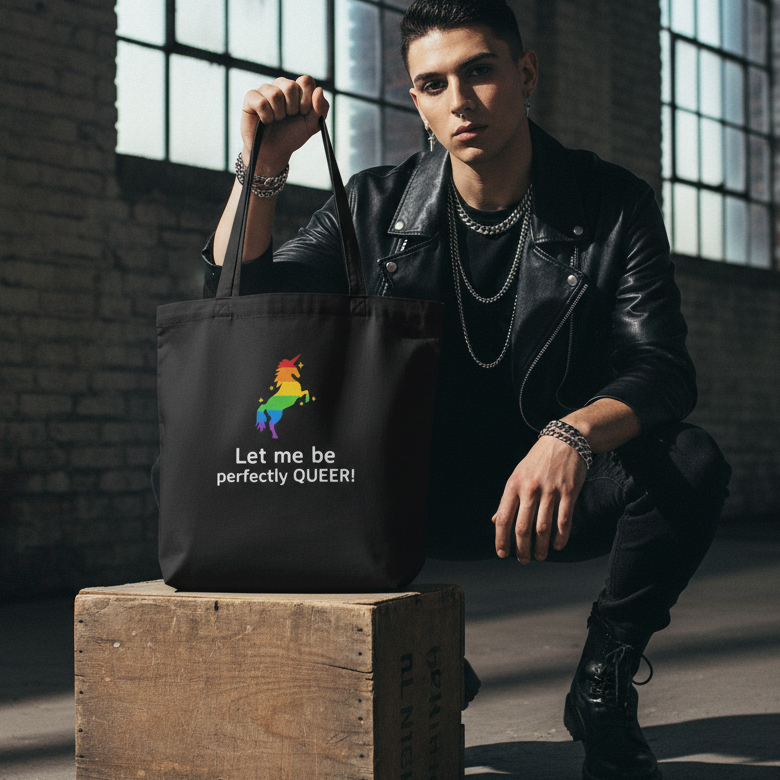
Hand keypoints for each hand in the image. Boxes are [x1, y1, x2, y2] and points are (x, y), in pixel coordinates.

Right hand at [240, 75, 328, 176]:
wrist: (274, 151)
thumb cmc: (292, 135)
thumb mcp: (312, 125)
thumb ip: (321, 108)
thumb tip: (319, 89)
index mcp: (297, 89)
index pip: (306, 80)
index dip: (307, 98)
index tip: (303, 112)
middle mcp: (281, 85)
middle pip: (291, 86)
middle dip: (293, 108)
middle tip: (288, 117)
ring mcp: (265, 90)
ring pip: (275, 94)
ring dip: (279, 114)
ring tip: (276, 120)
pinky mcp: (251, 98)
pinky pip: (261, 102)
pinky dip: (266, 117)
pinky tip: (265, 121)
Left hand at [492, 435, 586, 562]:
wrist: (564, 441)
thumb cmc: (537, 460)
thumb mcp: (517, 475)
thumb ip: (508, 499)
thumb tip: (496, 520)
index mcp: (513, 485)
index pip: (503, 518)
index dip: (501, 539)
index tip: (502, 553)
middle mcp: (530, 490)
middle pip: (523, 528)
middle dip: (522, 549)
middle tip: (523, 560)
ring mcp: (550, 491)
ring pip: (543, 528)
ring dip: (541, 547)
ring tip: (540, 556)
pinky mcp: (569, 492)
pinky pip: (564, 521)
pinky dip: (561, 537)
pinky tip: (558, 545)